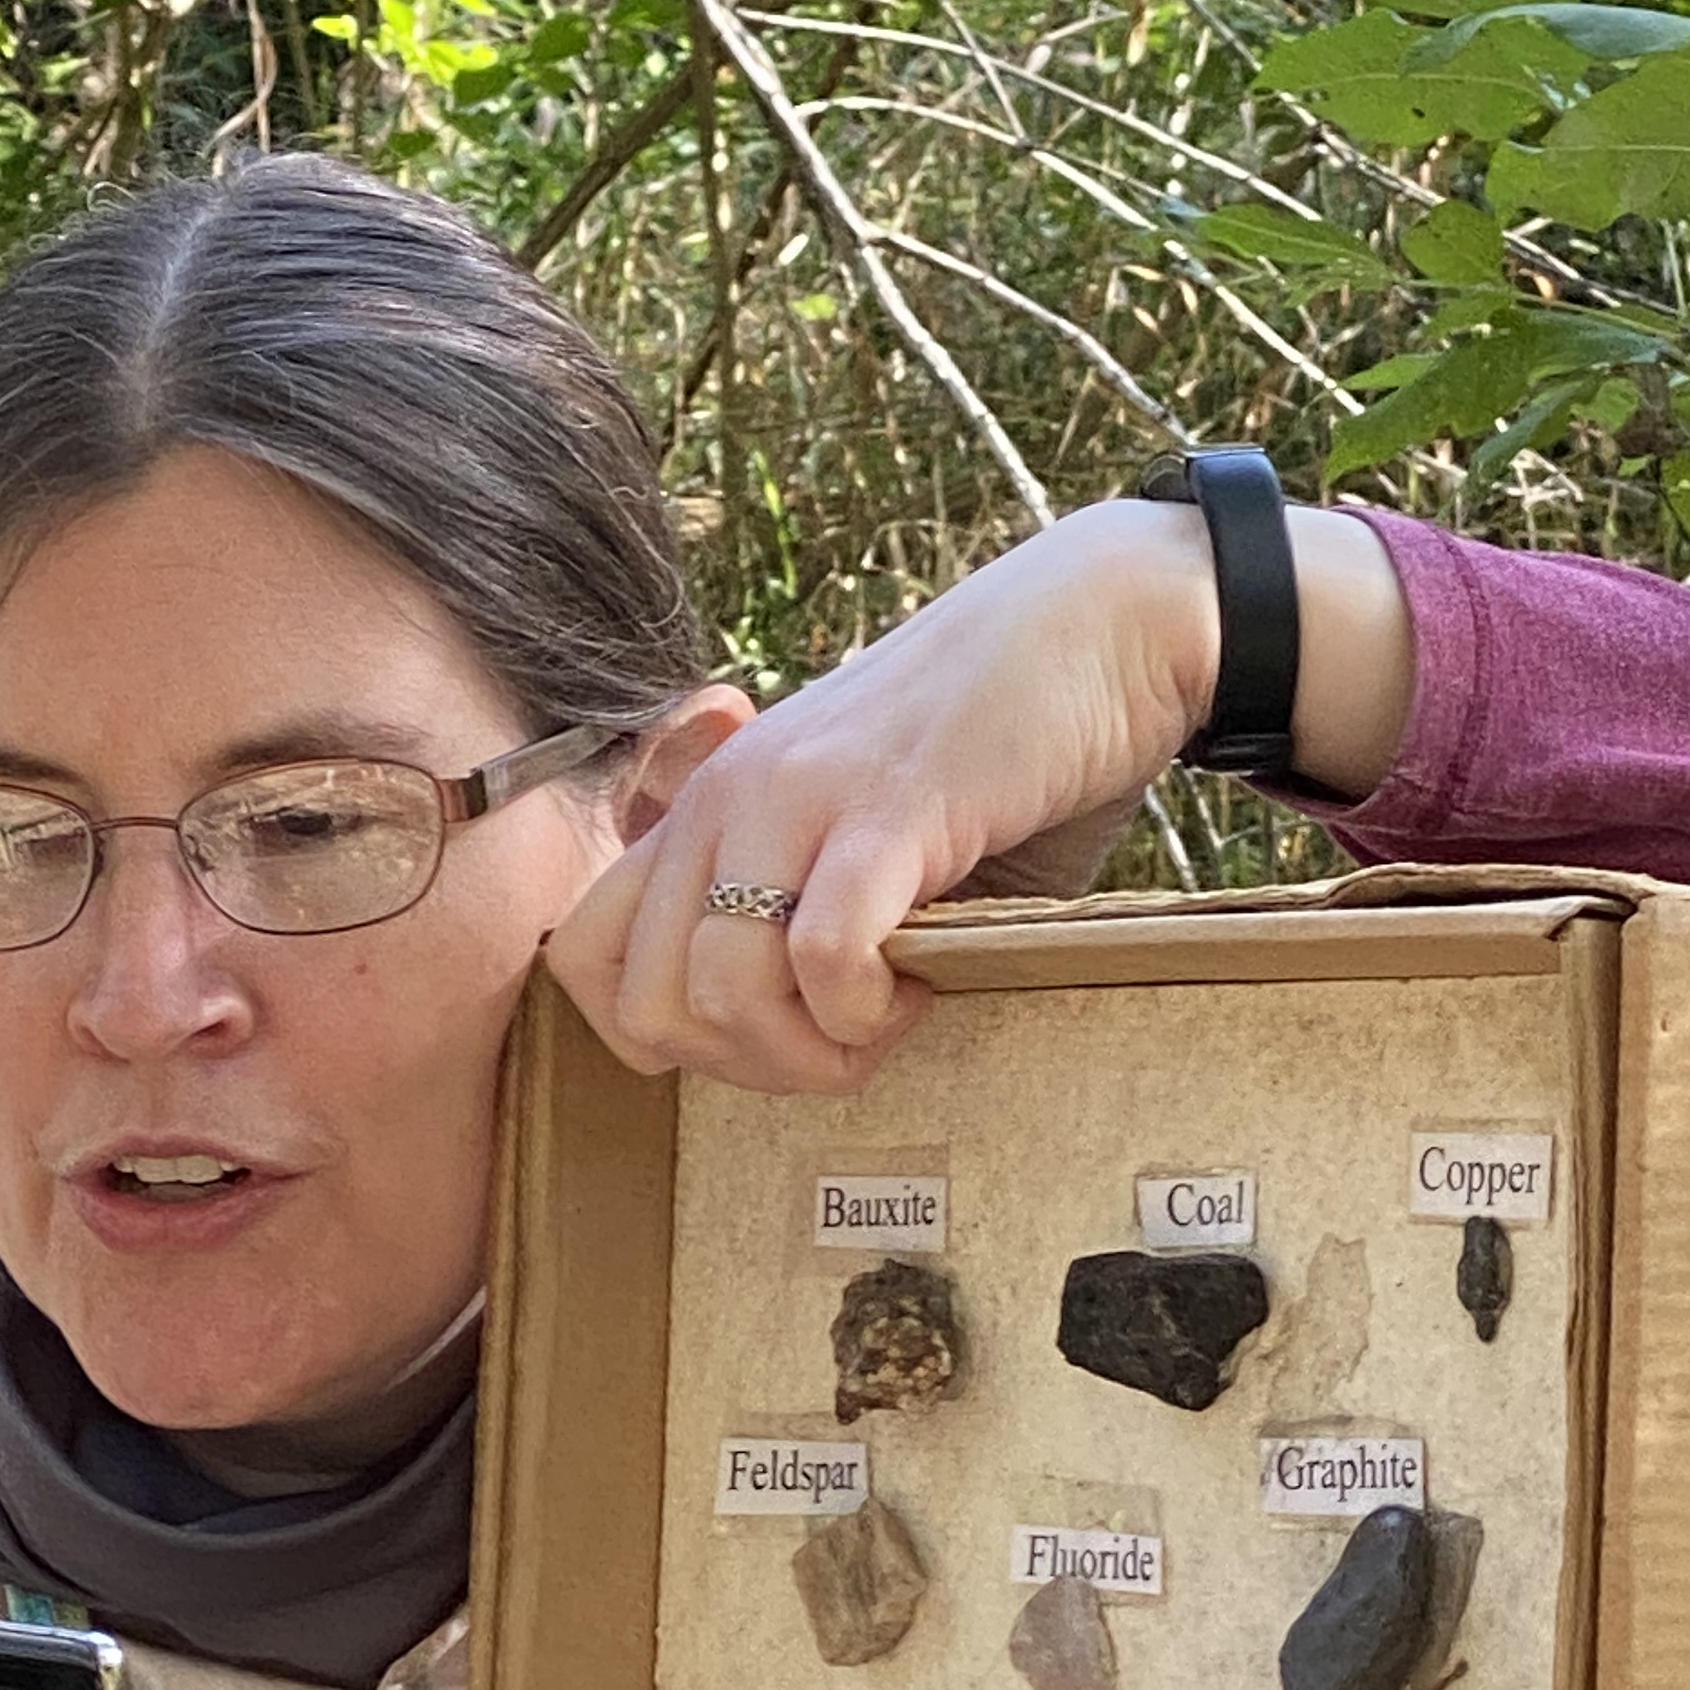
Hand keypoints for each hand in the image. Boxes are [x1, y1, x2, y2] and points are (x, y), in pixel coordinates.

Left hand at [547, 496, 1412, 1095]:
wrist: (1109, 622)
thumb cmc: (990, 751)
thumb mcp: (850, 830)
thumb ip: (786, 904)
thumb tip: (758, 1037)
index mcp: (705, 804)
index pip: (580, 955)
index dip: (659, 1036)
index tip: (764, 1032)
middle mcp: (726, 797)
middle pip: (647, 1007)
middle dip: (744, 1068)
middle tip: (838, 1045)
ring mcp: (799, 797)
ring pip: (719, 995)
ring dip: (810, 1050)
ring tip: (886, 1020)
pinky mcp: (890, 807)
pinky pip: (824, 957)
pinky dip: (867, 1011)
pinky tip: (923, 986)